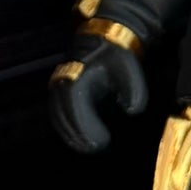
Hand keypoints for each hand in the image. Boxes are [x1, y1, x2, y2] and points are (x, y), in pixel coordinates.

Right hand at [49, 37, 147, 152]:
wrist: (102, 41)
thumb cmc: (115, 56)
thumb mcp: (128, 68)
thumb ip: (133, 89)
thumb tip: (132, 110)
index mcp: (78, 72)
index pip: (73, 100)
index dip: (83, 122)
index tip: (99, 139)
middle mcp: (63, 79)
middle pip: (61, 111)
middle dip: (75, 133)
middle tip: (92, 148)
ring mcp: (58, 84)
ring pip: (56, 114)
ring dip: (69, 133)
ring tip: (86, 147)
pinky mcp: (59, 90)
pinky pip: (56, 112)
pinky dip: (65, 127)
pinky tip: (78, 140)